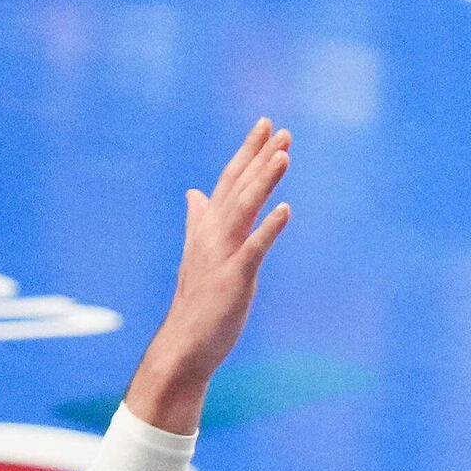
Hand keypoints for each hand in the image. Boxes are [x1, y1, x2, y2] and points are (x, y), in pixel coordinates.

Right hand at [120, 120, 292, 433]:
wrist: (184, 346)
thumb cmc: (196, 301)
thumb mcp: (198, 254)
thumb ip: (198, 220)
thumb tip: (195, 193)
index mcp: (208, 228)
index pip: (230, 180)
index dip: (248, 152)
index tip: (265, 125)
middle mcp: (213, 235)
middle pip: (239, 187)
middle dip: (259, 157)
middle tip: (281, 130)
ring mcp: (223, 255)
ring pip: (245, 209)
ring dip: (264, 180)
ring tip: (284, 155)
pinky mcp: (234, 278)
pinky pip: (254, 249)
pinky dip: (269, 228)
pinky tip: (286, 209)